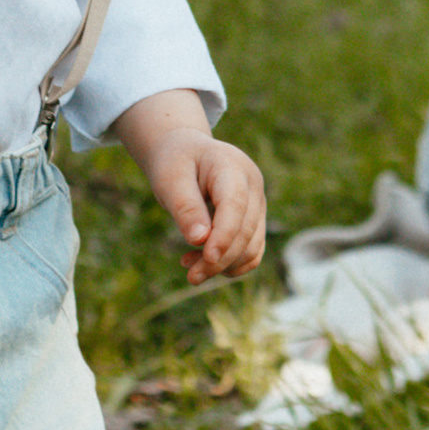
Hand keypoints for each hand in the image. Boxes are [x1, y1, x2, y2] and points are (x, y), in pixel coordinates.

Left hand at [112, 90, 267, 283]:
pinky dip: (231, 264)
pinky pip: (252, 252)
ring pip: (252, 246)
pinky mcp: (255, 220)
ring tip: (189, 266)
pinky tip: (204, 264)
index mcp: (232, 166)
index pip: (235, 204)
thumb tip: (199, 239)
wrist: (186, 152)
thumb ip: (185, 207)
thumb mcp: (170, 178)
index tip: (207, 259)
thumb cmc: (176, 162)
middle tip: (190, 276)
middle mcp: (252, 185)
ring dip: (224, 265)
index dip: (224, 234)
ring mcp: (257, 203)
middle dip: (219, 259)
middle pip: (245, 230)